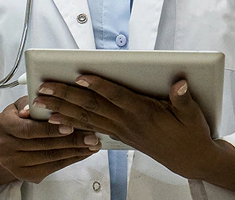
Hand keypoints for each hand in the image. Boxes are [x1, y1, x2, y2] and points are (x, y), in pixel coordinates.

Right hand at [0, 96, 101, 187]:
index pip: (29, 129)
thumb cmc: (18, 120)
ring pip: (49, 158)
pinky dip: (69, 160)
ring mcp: (13, 163)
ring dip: (74, 151)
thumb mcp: (19, 105)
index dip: (51, 129)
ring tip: (91, 144)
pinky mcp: (24, 174)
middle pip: (43, 145)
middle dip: (70, 141)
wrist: (8, 144)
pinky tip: (82, 153)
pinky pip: (51, 168)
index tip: (71, 127)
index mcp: (3, 124)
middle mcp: (5, 146)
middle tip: (90, 136)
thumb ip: (28, 103)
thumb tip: (33, 106)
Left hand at [32, 76, 234, 191]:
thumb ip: (183, 99)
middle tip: (45, 87)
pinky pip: (90, 128)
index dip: (99, 85)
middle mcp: (128, 122)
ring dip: (62, 108)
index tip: (82, 75)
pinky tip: (56, 120)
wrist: (189, 159)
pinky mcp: (118, 135)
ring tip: (42, 102)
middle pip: (92, 106)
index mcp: (144, 113)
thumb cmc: (190, 134)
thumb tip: (179, 83)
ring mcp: (121, 130)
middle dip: (67, 95)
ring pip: (86, 117)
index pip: (117, 96)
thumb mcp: (192, 115)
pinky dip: (72, 123)